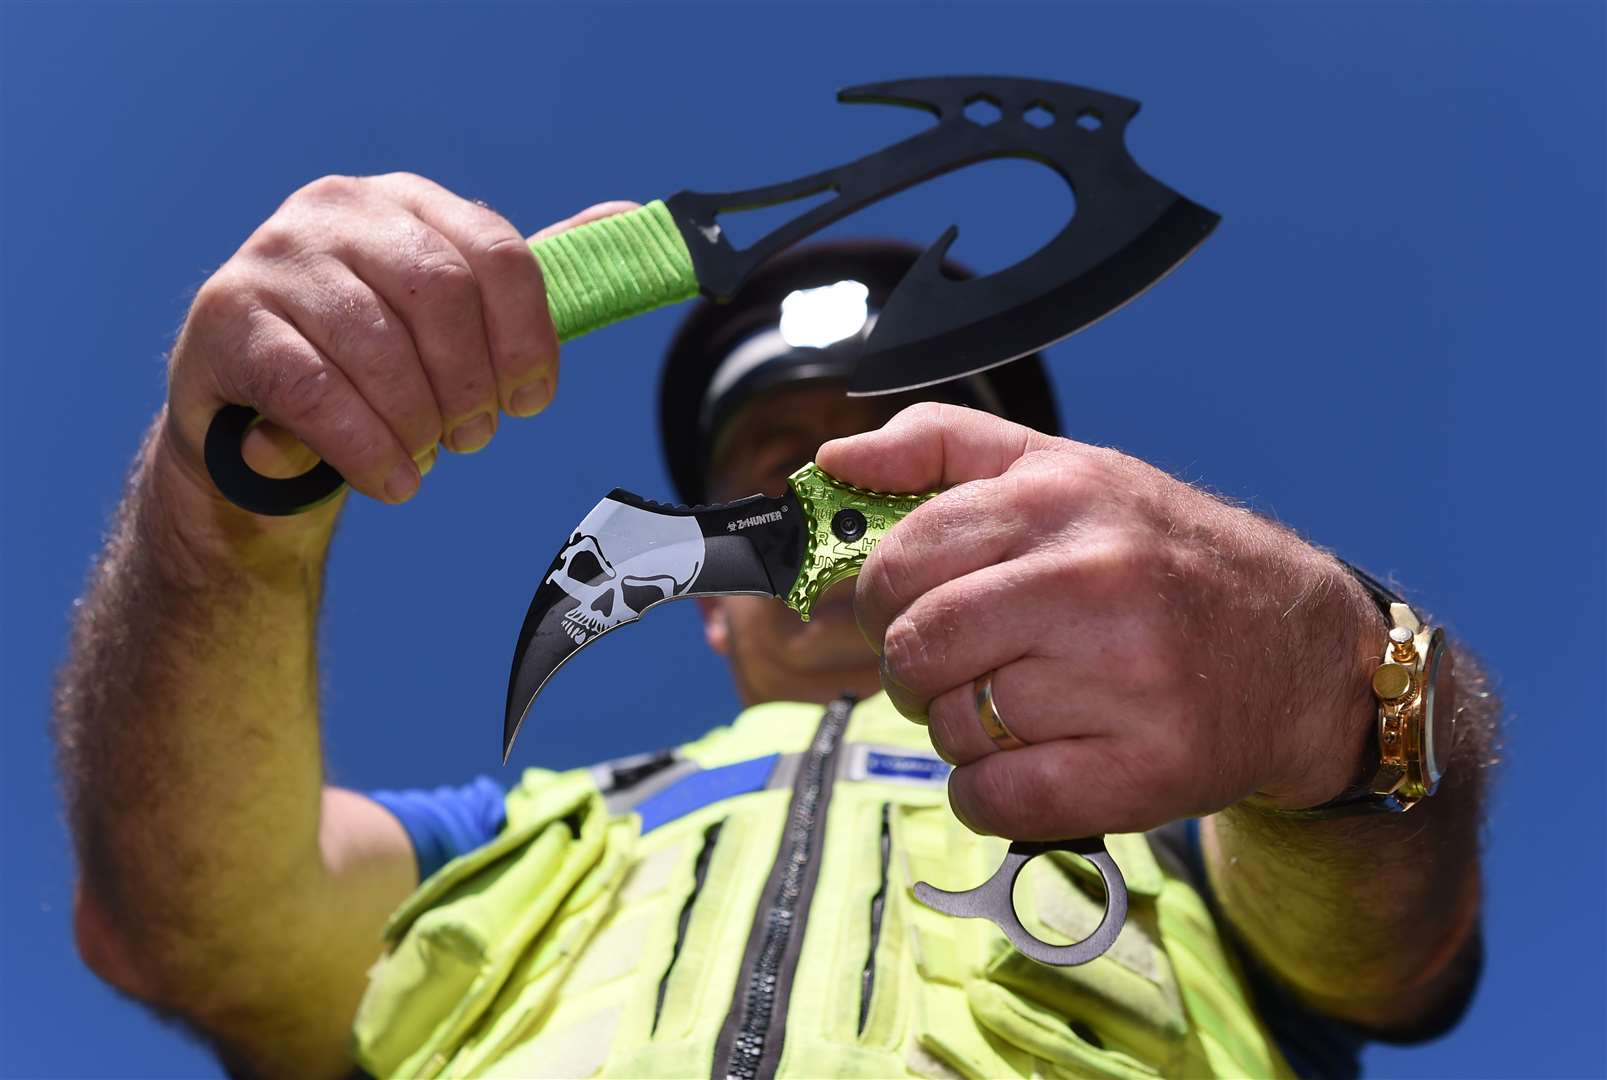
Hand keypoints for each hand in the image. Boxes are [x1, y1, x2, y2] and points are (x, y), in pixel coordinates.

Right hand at [161, 172, 632, 512]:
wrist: (257, 425)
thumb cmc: (373, 366)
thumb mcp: (452, 319)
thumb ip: (522, 278)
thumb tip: (625, 218)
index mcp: (405, 203)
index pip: (495, 252)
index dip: (529, 338)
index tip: (530, 402)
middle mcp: (336, 210)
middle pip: (441, 294)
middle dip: (470, 384)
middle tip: (472, 437)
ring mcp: (272, 258)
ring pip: (378, 347)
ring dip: (418, 422)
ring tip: (424, 456)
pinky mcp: (224, 321)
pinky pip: (315, 391)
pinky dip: (367, 449)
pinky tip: (393, 480)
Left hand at [817, 403, 1379, 839]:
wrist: (1305, 651)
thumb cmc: (1164, 556)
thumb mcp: (1066, 469)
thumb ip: (943, 446)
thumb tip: (833, 458)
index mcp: (1059, 498)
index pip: (899, 559)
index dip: (878, 598)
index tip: (901, 610)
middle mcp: (1091, 580)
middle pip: (917, 650)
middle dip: (912, 670)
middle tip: (950, 669)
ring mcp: (1123, 678)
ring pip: (953, 728)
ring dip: (962, 730)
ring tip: (1019, 707)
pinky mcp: (1146, 768)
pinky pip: (996, 799)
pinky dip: (988, 794)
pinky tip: (1030, 762)